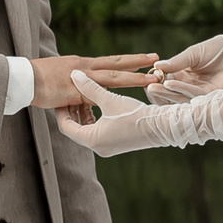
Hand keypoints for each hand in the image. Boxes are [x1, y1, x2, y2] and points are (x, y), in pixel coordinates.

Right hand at [30, 52, 155, 110]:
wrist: (21, 79)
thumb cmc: (38, 79)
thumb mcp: (61, 77)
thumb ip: (75, 82)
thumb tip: (82, 89)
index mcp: (83, 64)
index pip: (111, 62)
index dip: (128, 61)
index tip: (145, 59)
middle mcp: (84, 67)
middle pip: (117, 64)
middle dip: (138, 62)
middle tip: (156, 58)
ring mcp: (80, 79)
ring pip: (112, 78)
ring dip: (134, 78)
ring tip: (151, 79)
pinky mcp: (72, 91)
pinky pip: (94, 96)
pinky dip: (109, 99)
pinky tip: (122, 103)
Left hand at [57, 70, 222, 155]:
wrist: (163, 128)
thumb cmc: (136, 114)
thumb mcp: (110, 98)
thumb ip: (90, 87)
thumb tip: (75, 74)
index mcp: (91, 139)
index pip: (66, 126)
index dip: (61, 109)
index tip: (60, 94)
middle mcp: (97, 147)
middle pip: (75, 128)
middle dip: (72, 110)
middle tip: (68, 93)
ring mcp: (107, 148)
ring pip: (87, 129)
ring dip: (85, 113)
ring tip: (83, 96)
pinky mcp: (117, 144)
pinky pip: (99, 132)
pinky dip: (96, 118)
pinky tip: (99, 103)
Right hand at [148, 26, 222, 102]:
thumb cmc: (218, 49)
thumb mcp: (194, 53)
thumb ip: (178, 62)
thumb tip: (157, 66)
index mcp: (185, 76)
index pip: (166, 82)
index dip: (156, 81)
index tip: (147, 77)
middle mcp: (191, 87)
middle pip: (171, 93)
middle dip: (158, 90)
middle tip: (147, 86)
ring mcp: (201, 93)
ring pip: (180, 96)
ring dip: (166, 92)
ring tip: (153, 87)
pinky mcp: (212, 96)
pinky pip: (193, 94)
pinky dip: (180, 89)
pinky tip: (170, 84)